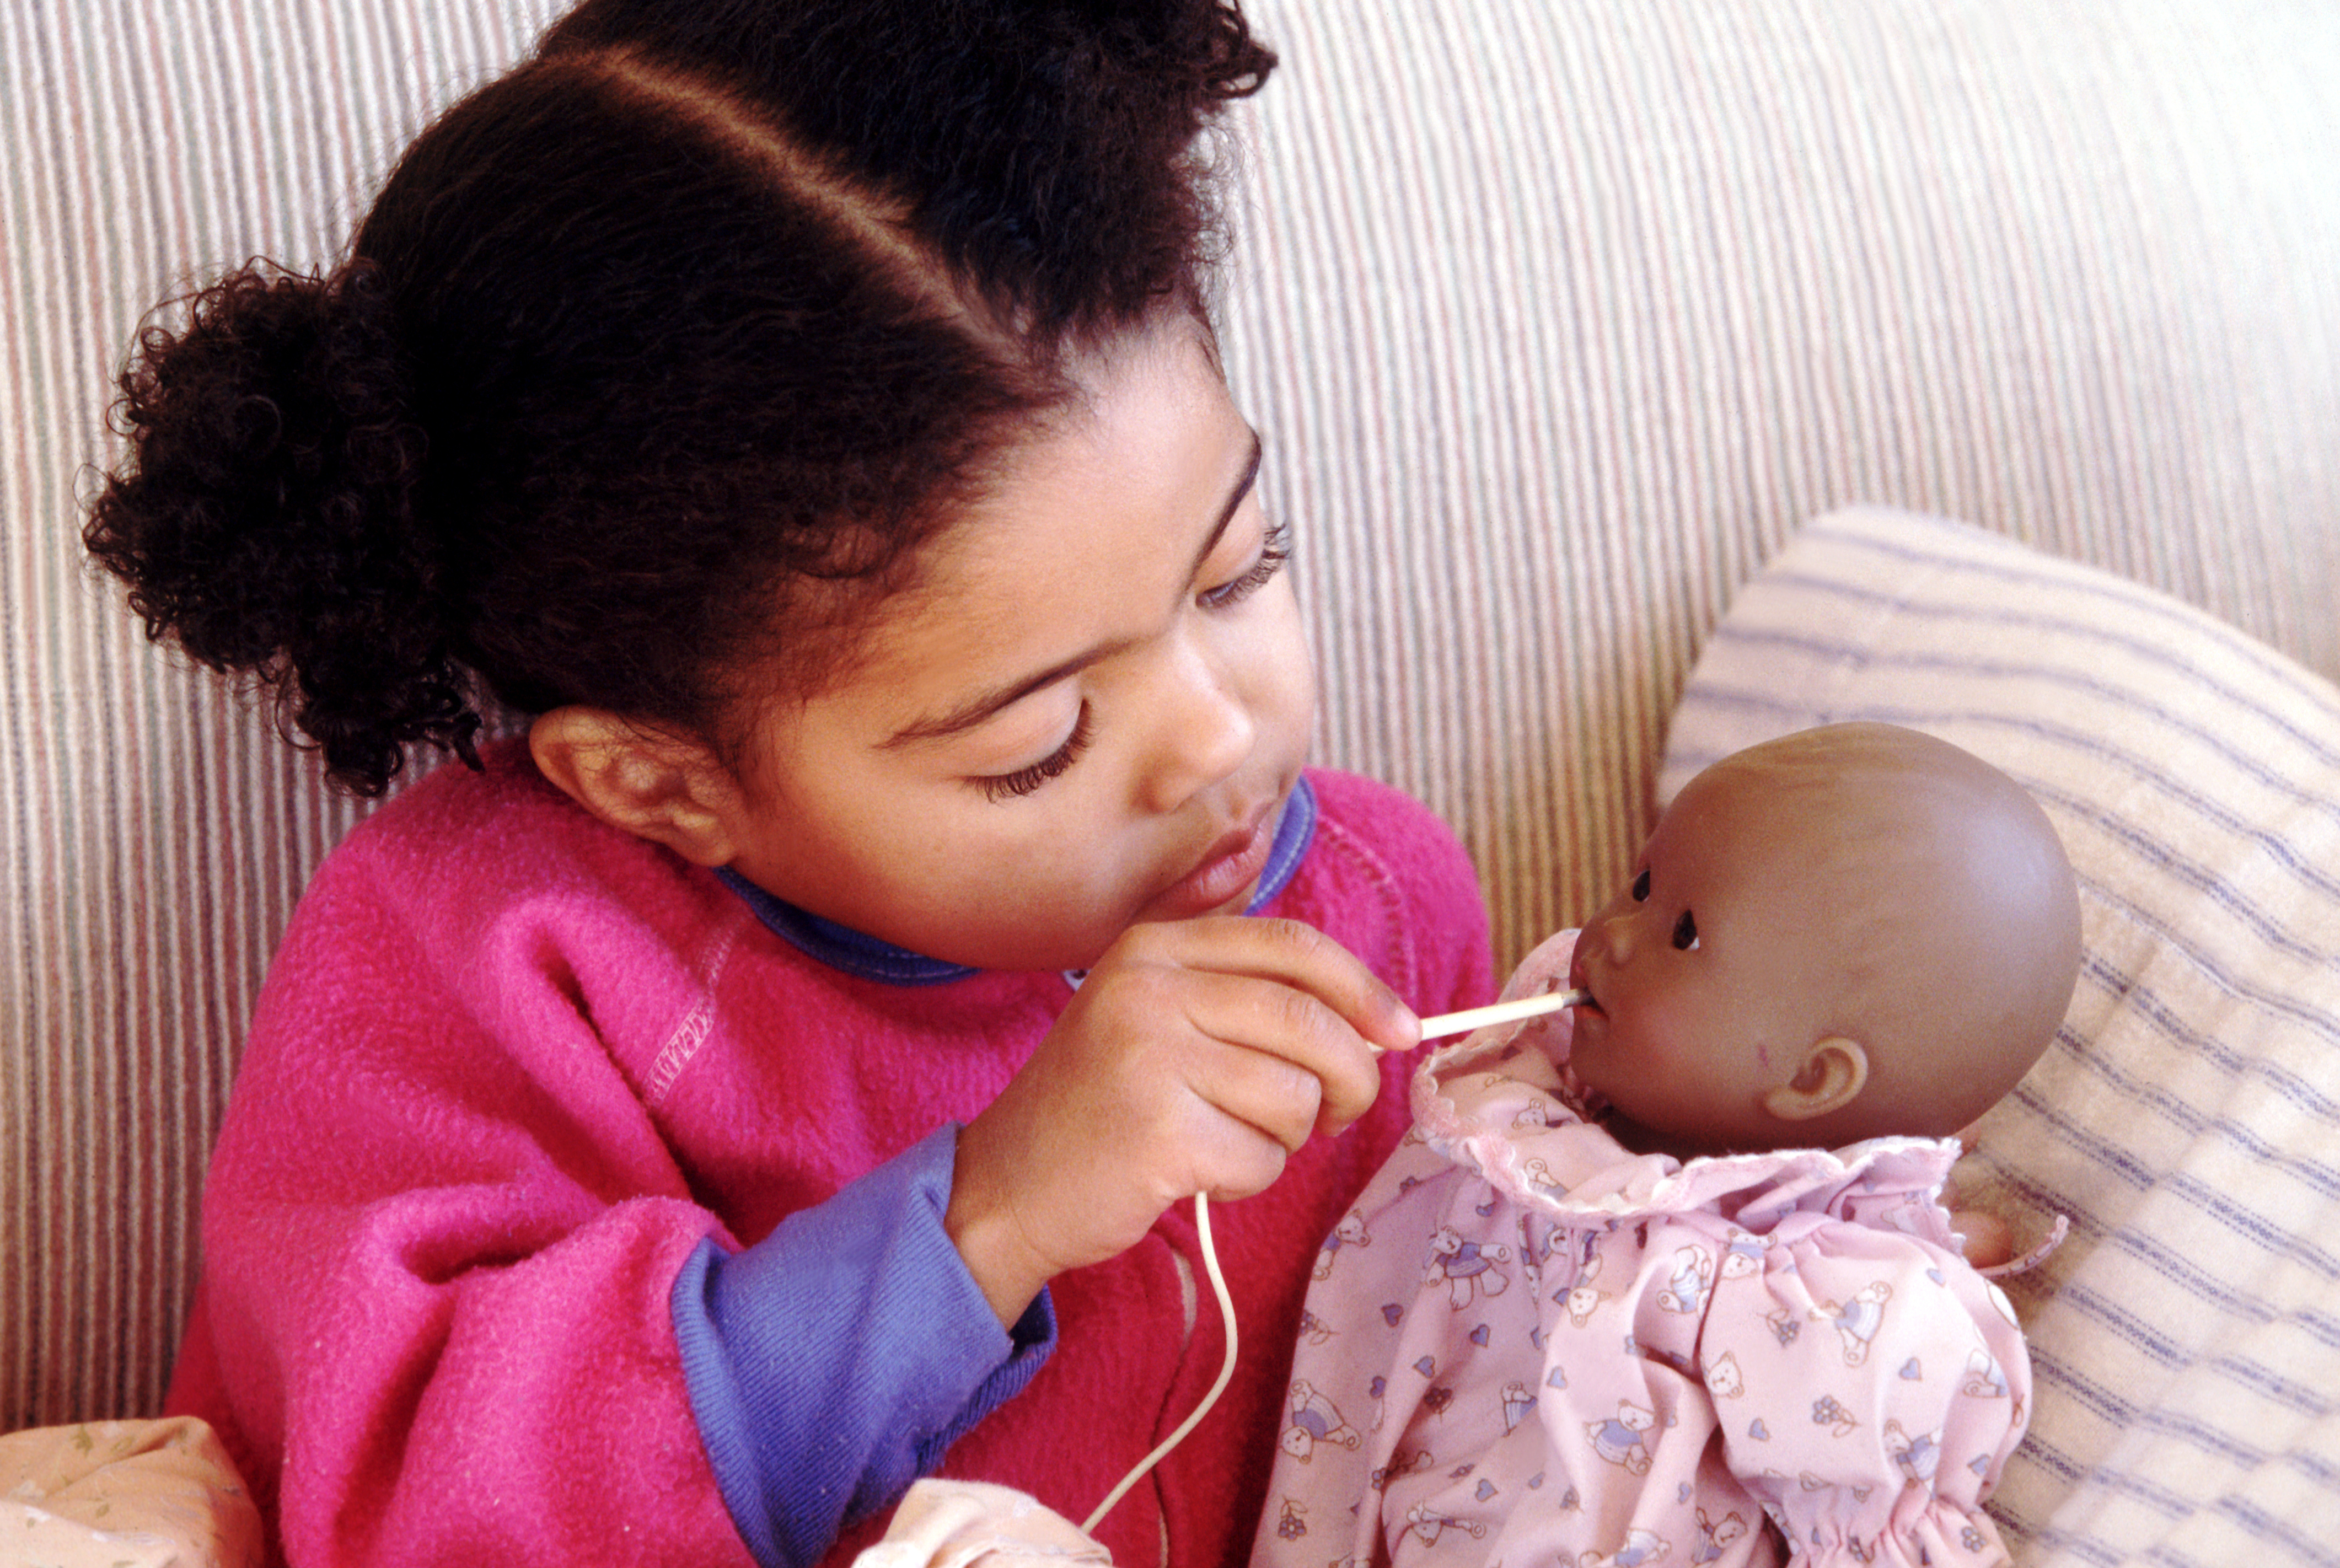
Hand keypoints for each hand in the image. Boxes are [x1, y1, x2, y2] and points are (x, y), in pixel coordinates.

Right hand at [946, 916, 1418, 1325]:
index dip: (1363, 989)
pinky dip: (1248, 1180)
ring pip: (1294, 1097)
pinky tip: (1197, 1174)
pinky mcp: (1156, 1133)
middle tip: (1336, 1114)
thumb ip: (1238, 987)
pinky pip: (1261, 1159)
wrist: (1005, 1187)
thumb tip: (1361, 993)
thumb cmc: (1101, 1106)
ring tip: (1228, 1139)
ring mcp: (1148, 1058)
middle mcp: (1148, 990)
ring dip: (1284, 1137)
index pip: (1293, 947)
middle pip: (1310, 1023)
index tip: (1403, 1031)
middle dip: (1351, 1078)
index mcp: (1155, 949)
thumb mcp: (1152, 1013)